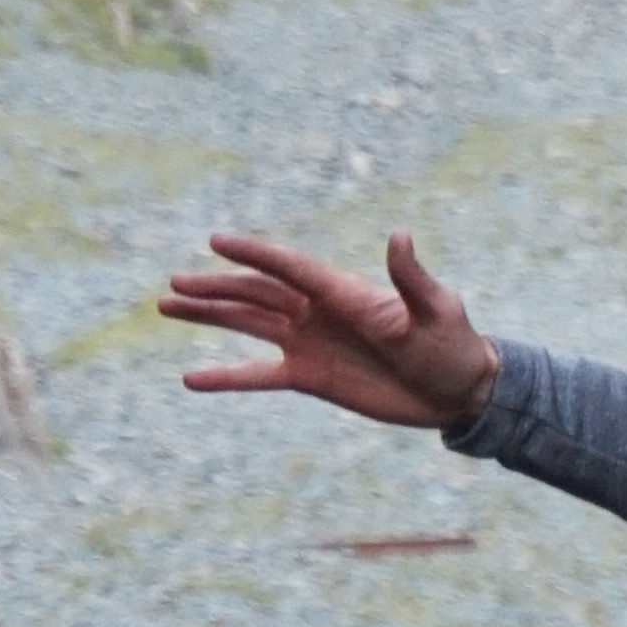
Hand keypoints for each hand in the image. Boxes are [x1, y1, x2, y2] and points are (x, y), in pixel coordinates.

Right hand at [158, 226, 500, 432]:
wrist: (458, 391)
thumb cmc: (453, 345)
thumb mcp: (435, 310)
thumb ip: (410, 278)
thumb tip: (400, 235)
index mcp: (344, 291)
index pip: (289, 268)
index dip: (253, 254)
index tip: (215, 241)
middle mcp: (319, 311)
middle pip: (256, 293)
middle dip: (215, 287)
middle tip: (173, 284)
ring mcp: (310, 343)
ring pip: (249, 325)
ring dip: (210, 317)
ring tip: (167, 307)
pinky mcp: (309, 377)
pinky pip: (259, 375)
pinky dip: (227, 376)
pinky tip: (191, 378)